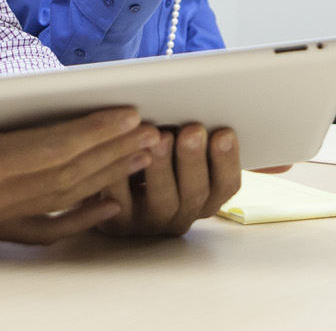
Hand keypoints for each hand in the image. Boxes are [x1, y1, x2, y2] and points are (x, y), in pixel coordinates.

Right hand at [0, 50, 163, 242]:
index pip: (47, 149)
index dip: (91, 132)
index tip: (127, 113)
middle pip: (66, 176)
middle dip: (112, 151)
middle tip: (154, 129)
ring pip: (62, 199)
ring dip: (106, 177)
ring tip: (144, 154)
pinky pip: (45, 228)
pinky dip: (81, 218)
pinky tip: (109, 204)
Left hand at [93, 124, 242, 236]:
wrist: (108, 198)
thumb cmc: (153, 166)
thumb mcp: (179, 158)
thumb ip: (193, 141)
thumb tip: (211, 111)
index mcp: (206, 198)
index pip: (226, 184)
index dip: (228, 160)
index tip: (225, 133)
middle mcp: (182, 214)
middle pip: (195, 193)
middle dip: (194, 159)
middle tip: (193, 131)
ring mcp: (151, 223)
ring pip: (163, 201)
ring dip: (164, 168)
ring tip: (161, 137)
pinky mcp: (119, 224)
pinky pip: (122, 200)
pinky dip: (123, 175)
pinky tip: (123, 153)